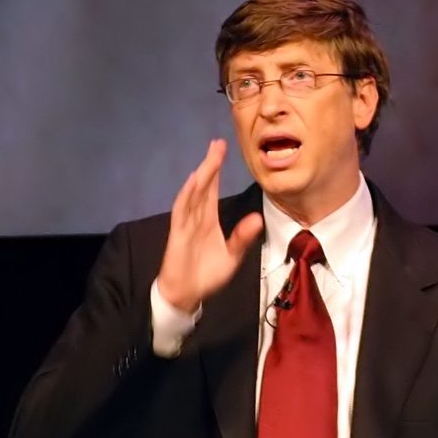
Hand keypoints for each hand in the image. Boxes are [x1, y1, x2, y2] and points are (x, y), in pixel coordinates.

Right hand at [157, 139, 263, 311]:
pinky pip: (182, 211)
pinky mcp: (179, 234)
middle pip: (204, 185)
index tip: (222, 149)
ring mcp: (186, 224)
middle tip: (218, 143)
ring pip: (194, 194)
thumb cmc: (206, 274)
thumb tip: (258, 218)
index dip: (217, 170)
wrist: (187, 294)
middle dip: (210, 164)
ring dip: (201, 175)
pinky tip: (194, 181)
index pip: (212, 189)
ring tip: (210, 157)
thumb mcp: (232, 256)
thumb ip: (243, 237)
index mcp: (208, 219)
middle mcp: (196, 217)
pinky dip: (187, 196)